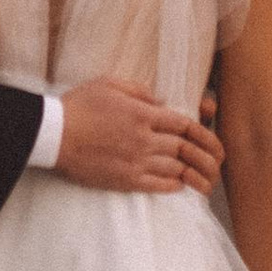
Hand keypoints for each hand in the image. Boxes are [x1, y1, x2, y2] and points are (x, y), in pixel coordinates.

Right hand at [56, 76, 225, 196]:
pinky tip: (181, 186)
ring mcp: (135, 160)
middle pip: (186, 148)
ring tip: (208, 182)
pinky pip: (157, 185)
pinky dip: (174, 186)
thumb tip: (162, 100)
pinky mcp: (124, 179)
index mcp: (143, 113)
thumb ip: (140, 91)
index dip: (204, 133)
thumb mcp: (109, 84)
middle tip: (218, 164)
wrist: (52, 134)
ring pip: (176, 168)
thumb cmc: (78, 105)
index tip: (214, 142)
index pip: (184, 124)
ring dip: (196, 176)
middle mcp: (144, 138)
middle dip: (207, 156)